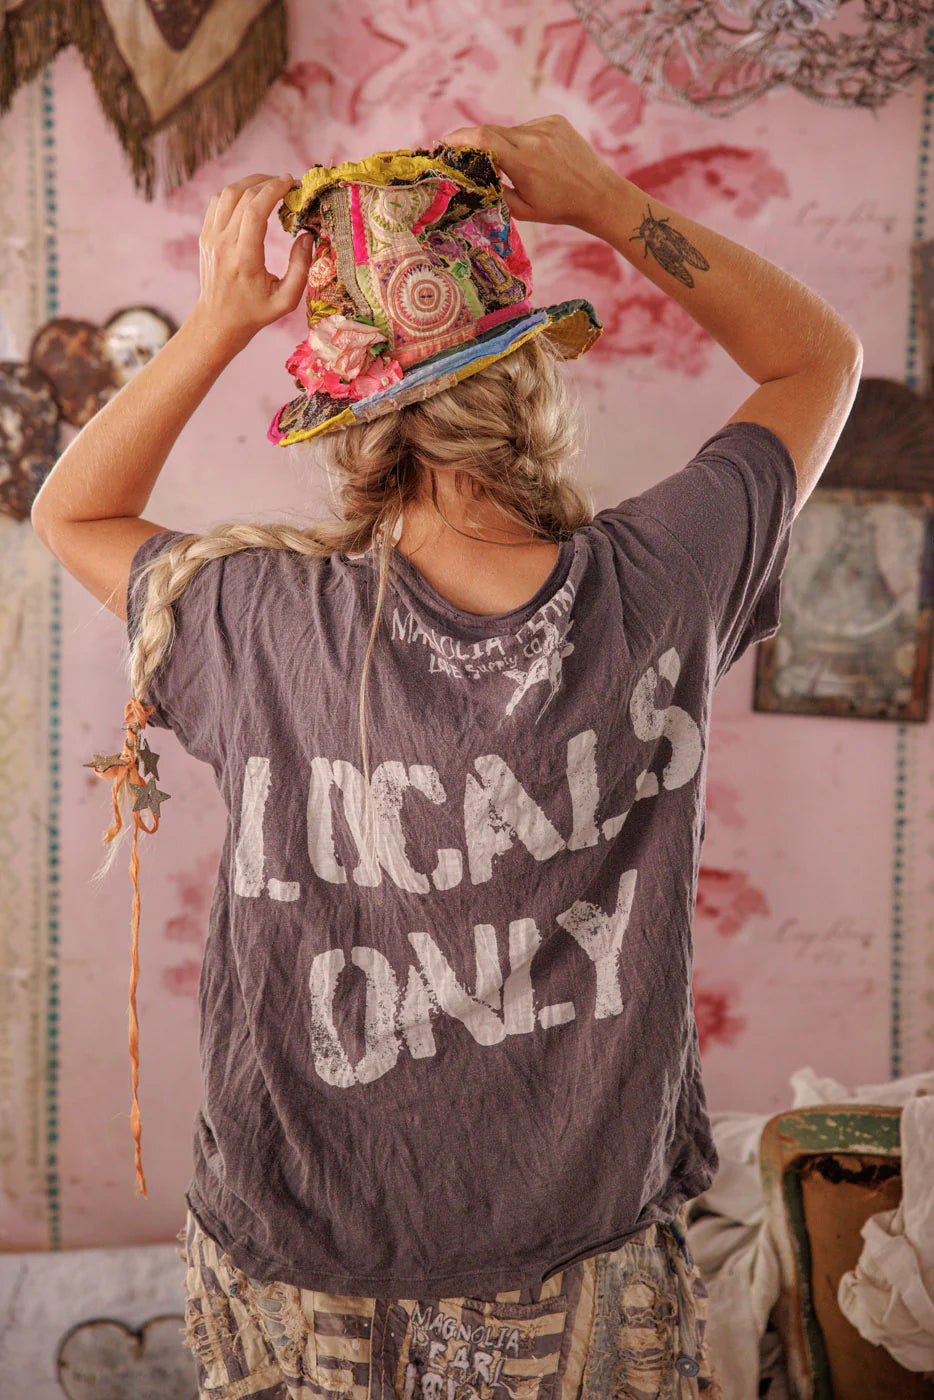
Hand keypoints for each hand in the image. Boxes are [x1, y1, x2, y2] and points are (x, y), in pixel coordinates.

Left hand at [192, 173, 314, 355]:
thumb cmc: (256, 312)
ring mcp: (211, 238)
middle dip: (267, 183)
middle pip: (242, 197)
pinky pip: (218, 202)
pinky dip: (236, 192)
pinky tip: (251, 197)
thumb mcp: (286, 300)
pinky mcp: (205, 235)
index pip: (255, 212)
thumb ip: (300, 269)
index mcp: (244, 259)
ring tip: (270, 185)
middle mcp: (224, 245)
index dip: (273, 190)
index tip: (290, 182)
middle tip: (286, 183)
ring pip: (227, 193)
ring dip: (250, 183)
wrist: (218, 321)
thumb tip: (307, 236)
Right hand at [439, 115, 620, 233]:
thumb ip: (495, 192)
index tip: (444, 142)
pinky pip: (527, 127)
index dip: (459, 138)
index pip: (482, 139)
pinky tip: (536, 158)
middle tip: (466, 154)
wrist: (599, 195)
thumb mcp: (523, 210)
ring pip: (510, 131)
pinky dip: (522, 140)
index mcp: (523, 162)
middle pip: (492, 132)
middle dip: (476, 141)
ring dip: (504, 145)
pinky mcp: (556, 121)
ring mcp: (546, 126)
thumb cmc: (559, 208)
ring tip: (516, 166)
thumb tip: (473, 178)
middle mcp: (533, 138)